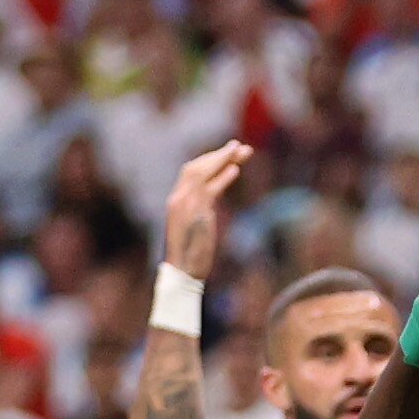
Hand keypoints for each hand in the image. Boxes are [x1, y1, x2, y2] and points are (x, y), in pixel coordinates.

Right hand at [159, 139, 251, 282]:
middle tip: (240, 146)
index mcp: (175, 200)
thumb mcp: (195, 226)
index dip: (210, 159)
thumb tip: (211, 199)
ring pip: (202, 172)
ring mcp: (185, 205)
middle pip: (196, 167)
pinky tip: (235, 170)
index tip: (228, 153)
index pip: (191, 171)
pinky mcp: (196, 214)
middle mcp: (178, 198)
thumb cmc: (191, 253)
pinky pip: (210, 190)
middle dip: (218, 155)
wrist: (182, 272)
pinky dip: (223, 178)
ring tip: (242, 150)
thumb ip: (201, 208)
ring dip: (223, 159)